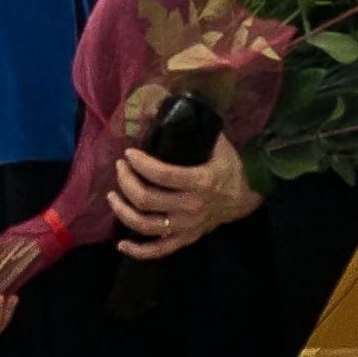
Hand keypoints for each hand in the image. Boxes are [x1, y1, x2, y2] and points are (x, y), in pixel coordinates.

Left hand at [109, 133, 264, 261]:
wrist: (245, 198)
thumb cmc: (228, 167)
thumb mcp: (218, 143)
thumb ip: (194, 126)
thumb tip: (161, 105)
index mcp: (200, 181)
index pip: (161, 174)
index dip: (139, 163)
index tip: (129, 154)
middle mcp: (190, 207)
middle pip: (146, 199)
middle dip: (126, 182)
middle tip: (120, 168)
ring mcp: (186, 227)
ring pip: (145, 225)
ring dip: (123, 210)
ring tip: (112, 196)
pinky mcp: (185, 239)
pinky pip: (158, 251)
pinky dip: (138, 251)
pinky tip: (121, 243)